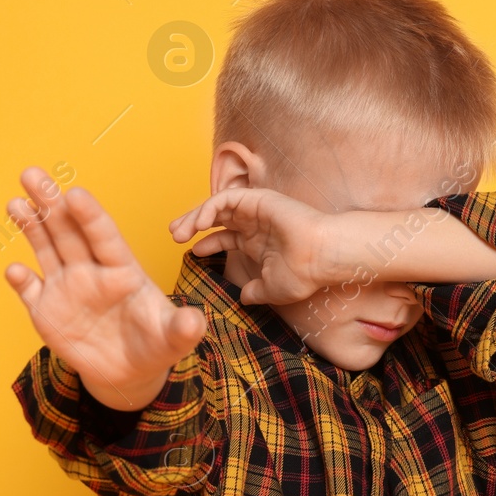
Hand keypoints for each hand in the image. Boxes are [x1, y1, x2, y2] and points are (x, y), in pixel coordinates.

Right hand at [4, 167, 205, 410]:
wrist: (130, 372)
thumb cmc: (156, 344)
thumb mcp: (174, 339)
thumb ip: (184, 328)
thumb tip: (196, 322)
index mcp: (123, 269)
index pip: (104, 236)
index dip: (90, 216)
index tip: (75, 193)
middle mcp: (91, 270)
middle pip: (69, 231)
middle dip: (50, 203)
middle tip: (32, 175)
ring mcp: (67, 287)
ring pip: (46, 249)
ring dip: (30, 226)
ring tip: (14, 203)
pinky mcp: (47, 310)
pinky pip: (30, 290)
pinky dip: (20, 280)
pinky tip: (14, 270)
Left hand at [168, 188, 335, 304]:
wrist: (321, 257)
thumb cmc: (303, 274)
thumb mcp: (271, 289)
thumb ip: (255, 291)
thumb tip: (242, 298)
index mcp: (258, 242)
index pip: (225, 237)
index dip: (206, 243)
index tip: (192, 252)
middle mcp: (255, 223)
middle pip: (216, 218)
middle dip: (192, 225)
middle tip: (174, 235)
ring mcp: (256, 209)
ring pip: (217, 206)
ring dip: (195, 216)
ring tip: (180, 231)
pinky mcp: (258, 198)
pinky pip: (226, 198)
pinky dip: (209, 208)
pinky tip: (200, 224)